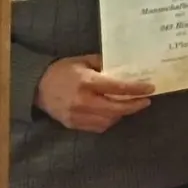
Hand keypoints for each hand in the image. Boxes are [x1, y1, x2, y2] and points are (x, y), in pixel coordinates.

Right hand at [35, 54, 154, 132]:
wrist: (37, 87)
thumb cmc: (63, 71)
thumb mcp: (84, 61)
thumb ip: (104, 64)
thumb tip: (126, 69)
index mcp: (87, 82)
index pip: (117, 88)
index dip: (136, 89)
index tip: (150, 88)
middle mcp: (83, 101)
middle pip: (116, 108)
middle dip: (134, 106)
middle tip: (146, 101)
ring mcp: (77, 115)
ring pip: (109, 120)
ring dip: (122, 114)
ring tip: (129, 106)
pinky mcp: (73, 124)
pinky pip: (98, 127)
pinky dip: (109, 121)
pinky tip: (113, 114)